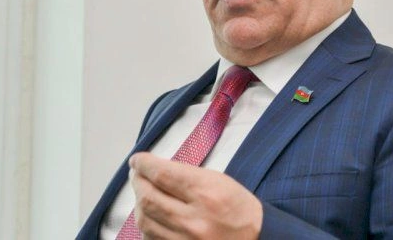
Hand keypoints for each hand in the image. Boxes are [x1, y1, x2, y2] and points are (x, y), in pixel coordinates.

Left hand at [129, 152, 261, 239]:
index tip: (137, 160)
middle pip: (148, 197)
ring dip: (138, 203)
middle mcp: (193, 219)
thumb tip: (156, 169)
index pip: (162, 174)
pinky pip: (151, 238)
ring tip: (142, 192)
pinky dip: (146, 224)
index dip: (143, 165)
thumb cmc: (238, 206)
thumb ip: (186, 174)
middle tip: (137, 174)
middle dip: (137, 182)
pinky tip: (151, 214)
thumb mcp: (218, 180)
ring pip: (144, 220)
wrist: (255, 238)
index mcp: (206, 193)